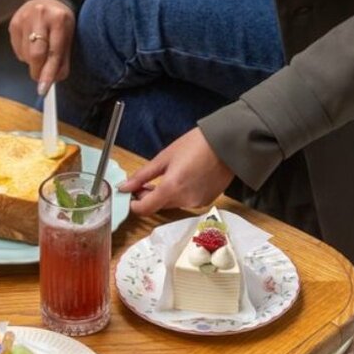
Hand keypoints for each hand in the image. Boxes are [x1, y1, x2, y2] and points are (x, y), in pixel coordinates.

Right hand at [9, 0, 74, 94]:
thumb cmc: (60, 21)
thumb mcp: (69, 36)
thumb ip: (63, 59)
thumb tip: (54, 80)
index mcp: (59, 19)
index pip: (53, 52)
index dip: (48, 73)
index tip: (44, 88)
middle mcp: (40, 17)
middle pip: (36, 54)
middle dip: (38, 71)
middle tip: (42, 78)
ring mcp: (23, 19)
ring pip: (25, 55)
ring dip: (33, 62)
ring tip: (41, 52)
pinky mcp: (13, 24)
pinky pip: (18, 51)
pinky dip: (25, 55)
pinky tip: (32, 46)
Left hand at [117, 128, 234, 214]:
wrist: (229, 143)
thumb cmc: (197, 145)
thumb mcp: (164, 157)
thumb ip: (142, 175)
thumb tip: (124, 186)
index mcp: (171, 189)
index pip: (144, 209)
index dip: (134, 204)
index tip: (131, 194)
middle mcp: (184, 200)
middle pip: (158, 206)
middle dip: (148, 196)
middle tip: (145, 182)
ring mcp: (196, 203)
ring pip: (172, 204)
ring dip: (164, 195)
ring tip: (167, 176)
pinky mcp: (206, 201)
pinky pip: (186, 202)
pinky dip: (180, 194)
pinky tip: (185, 178)